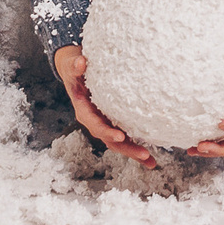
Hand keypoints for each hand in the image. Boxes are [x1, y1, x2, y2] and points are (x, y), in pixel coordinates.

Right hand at [52, 44, 155, 167]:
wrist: (75, 69)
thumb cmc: (75, 67)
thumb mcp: (72, 65)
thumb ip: (74, 65)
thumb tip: (81, 62)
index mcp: (84, 111)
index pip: (95, 125)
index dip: (107, 132)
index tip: (120, 136)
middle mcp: (94, 121)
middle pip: (110, 140)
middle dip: (126, 148)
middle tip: (144, 154)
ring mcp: (104, 123)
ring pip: (118, 142)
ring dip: (134, 153)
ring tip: (151, 162)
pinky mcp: (113, 121)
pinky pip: (125, 136)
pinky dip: (136, 145)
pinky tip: (150, 155)